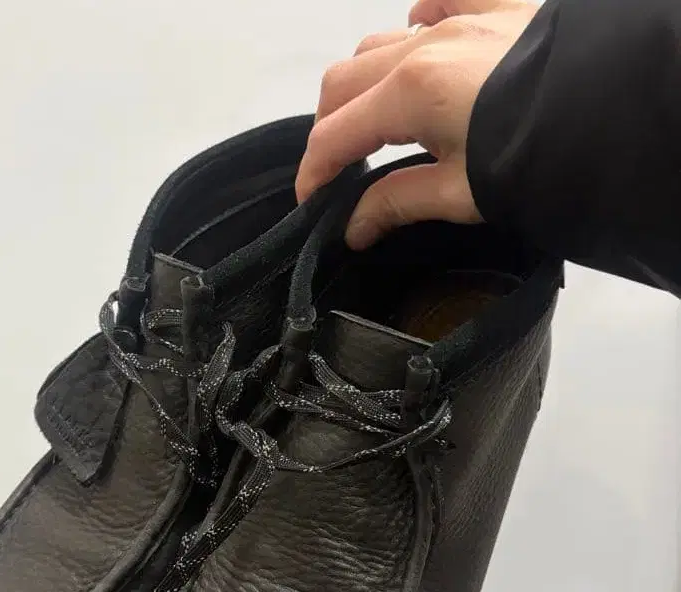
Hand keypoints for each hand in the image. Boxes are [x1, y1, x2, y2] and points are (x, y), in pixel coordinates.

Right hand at [295, 0, 537, 249]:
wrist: (623, 115)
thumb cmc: (539, 163)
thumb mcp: (463, 193)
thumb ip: (399, 202)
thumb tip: (353, 227)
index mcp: (409, 93)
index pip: (336, 134)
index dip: (314, 171)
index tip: (310, 202)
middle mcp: (425, 44)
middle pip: (343, 81)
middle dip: (328, 128)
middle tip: (338, 169)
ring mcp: (463, 17)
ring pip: (380, 41)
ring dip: (364, 84)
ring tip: (376, 121)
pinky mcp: (499, 7)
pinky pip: (441, 0)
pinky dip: (417, 23)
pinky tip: (421, 38)